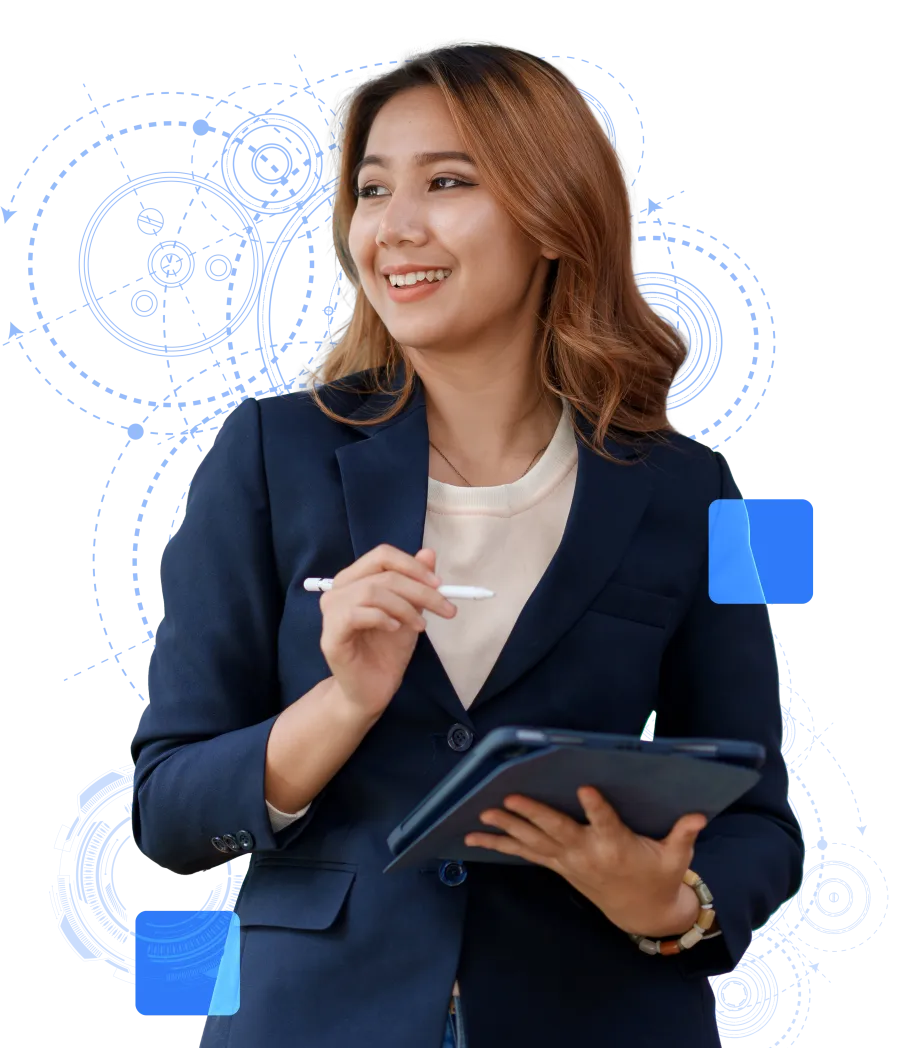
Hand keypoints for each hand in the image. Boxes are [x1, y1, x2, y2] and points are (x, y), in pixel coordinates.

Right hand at [319, 544, 456, 719]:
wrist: (372, 690)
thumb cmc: (387, 650)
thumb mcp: (409, 612)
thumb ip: (416, 583)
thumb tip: (428, 553)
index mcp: (355, 580)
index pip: (382, 555)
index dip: (412, 565)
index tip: (439, 584)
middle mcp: (338, 591)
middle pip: (381, 573)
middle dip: (419, 589)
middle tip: (444, 607)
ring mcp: (331, 613)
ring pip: (371, 591)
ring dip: (404, 607)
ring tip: (420, 627)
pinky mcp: (330, 636)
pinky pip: (356, 614)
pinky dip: (382, 618)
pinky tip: (395, 629)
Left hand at [464, 787, 706, 937]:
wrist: (641, 913)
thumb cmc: (659, 875)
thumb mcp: (676, 858)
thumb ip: (684, 834)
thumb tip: (700, 815)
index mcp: (617, 846)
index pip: (606, 823)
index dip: (597, 807)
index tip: (585, 788)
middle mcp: (587, 854)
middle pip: (558, 830)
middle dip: (533, 814)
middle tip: (510, 798)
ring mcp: (568, 861)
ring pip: (534, 842)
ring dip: (507, 828)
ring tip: (483, 814)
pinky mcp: (557, 865)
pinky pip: (524, 853)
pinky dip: (499, 845)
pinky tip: (474, 838)